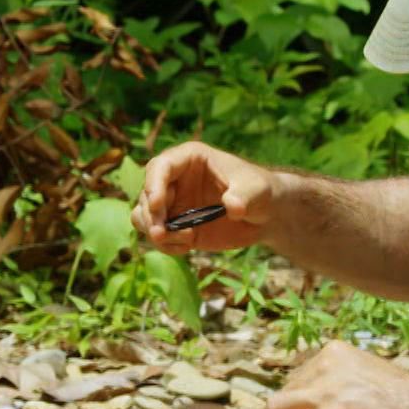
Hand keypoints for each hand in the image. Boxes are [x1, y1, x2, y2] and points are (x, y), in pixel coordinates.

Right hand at [131, 142, 276, 254]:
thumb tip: (233, 206)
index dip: (153, 185)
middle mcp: (174, 179)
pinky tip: (187, 249)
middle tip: (163, 234)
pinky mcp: (176, 225)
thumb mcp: (257, 190)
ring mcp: (173, 203)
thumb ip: (244, 196)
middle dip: (151, 216)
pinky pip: (157, 236)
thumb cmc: (260, 191)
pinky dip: (166, 245)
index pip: (160, 167)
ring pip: (143, 216)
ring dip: (154, 231)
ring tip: (185, 241)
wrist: (264, 215)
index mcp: (189, 159)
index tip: (156, 206)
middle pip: (146, 194)